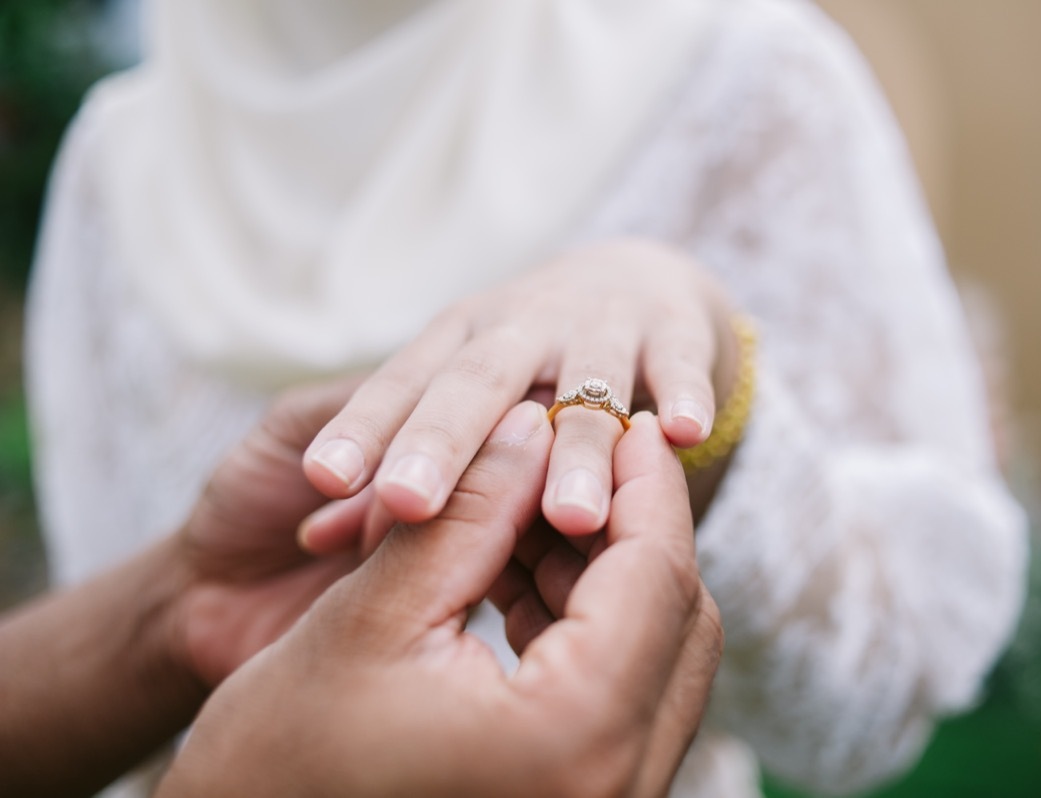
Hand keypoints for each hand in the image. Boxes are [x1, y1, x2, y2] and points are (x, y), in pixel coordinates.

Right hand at [159, 407, 722, 797]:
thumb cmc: (278, 757)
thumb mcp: (372, 616)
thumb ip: (467, 509)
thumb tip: (534, 425)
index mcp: (570, 736)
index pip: (657, 577)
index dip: (648, 485)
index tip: (627, 422)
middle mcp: (614, 787)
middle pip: (680, 619)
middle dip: (636, 526)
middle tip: (583, 461)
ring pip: (661, 657)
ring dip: (611, 575)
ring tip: (540, 510)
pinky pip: (626, 699)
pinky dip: (591, 629)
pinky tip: (528, 578)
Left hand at [300, 238, 738, 547]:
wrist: (638, 282)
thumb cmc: (530, 364)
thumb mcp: (463, 396)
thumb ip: (399, 466)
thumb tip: (313, 540)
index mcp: (458, 342)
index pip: (403, 385)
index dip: (364, 429)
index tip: (321, 479)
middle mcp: (521, 327)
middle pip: (477, 382)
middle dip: (444, 442)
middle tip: (406, 503)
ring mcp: (598, 324)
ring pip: (586, 385)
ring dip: (578, 448)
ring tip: (571, 516)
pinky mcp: (671, 329)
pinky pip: (678, 360)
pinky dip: (683, 391)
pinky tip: (686, 433)